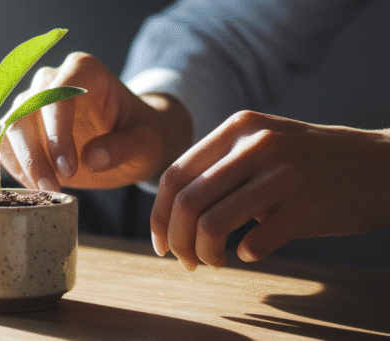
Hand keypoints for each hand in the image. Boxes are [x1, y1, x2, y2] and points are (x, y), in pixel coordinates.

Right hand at [0, 52, 192, 190]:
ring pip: (4, 127)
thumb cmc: (140, 134)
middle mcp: (49, 80)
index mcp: (82, 71)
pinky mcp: (15, 125)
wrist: (129, 139)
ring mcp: (28, 101)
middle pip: (23, 112)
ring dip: (17, 163)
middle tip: (51, 187)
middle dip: (33, 155)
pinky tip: (24, 184)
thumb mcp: (147, 142)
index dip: (57, 133)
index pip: (57, 94)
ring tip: (42, 190)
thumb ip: (124, 147)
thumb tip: (92, 159)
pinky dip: (0, 164)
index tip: (69, 170)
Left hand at [152, 110, 389, 270]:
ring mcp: (284, 174)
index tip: (160, 243)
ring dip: (205, 254)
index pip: (174, 176)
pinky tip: (253, 252)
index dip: (158, 216)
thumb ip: (219, 166)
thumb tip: (170, 214)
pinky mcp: (309, 205)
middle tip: (186, 261)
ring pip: (212, 225)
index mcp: (238, 128)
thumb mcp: (262, 143)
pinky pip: (255, 243)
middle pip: (187, 203)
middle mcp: (257, 144)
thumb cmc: (311, 162)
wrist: (382, 164)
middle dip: (177, 242)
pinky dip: (246, 255)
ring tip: (215, 261)